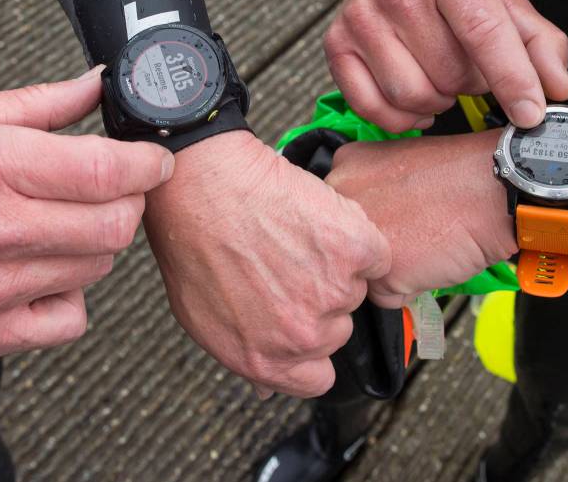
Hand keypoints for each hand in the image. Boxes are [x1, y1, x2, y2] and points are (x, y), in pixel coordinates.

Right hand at [0, 66, 173, 357]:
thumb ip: (44, 102)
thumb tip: (102, 84)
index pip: (105, 171)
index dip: (147, 165)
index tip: (155, 160)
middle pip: (114, 226)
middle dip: (129, 203)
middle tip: (112, 192)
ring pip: (98, 268)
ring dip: (96, 244)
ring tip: (61, 225)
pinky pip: (71, 317)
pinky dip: (71, 293)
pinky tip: (44, 270)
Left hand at [144, 130, 390, 397]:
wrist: (201, 183)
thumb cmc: (193, 241)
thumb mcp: (203, 318)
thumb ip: (246, 352)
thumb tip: (267, 384)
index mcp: (266, 360)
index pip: (317, 379)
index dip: (313, 349)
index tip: (305, 323)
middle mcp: (302, 335)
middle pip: (338, 328)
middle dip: (319, 298)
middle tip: (288, 262)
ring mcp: (332, 292)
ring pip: (355, 286)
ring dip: (336, 264)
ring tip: (294, 235)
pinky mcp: (353, 249)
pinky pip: (374, 251)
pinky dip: (356, 234)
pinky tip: (319, 219)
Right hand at [326, 0, 567, 132]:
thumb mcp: (500, 0)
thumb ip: (538, 42)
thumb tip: (557, 87)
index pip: (484, 32)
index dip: (513, 78)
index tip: (531, 114)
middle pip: (450, 74)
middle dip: (470, 84)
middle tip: (467, 69)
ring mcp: (361, 19)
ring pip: (413, 96)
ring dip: (437, 102)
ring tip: (440, 80)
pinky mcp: (337, 46)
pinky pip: (375, 109)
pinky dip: (403, 117)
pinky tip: (414, 100)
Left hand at [326, 131, 516, 307]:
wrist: (494, 187)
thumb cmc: (456, 174)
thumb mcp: (395, 163)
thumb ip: (368, 188)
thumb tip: (359, 221)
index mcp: (343, 167)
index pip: (336, 212)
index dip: (369, 220)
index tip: (393, 215)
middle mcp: (340, 203)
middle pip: (343, 243)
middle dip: (371, 247)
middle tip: (410, 230)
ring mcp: (355, 239)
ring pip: (361, 273)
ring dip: (388, 269)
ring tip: (422, 242)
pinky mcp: (378, 273)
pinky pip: (385, 298)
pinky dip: (409, 288)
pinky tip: (429, 260)